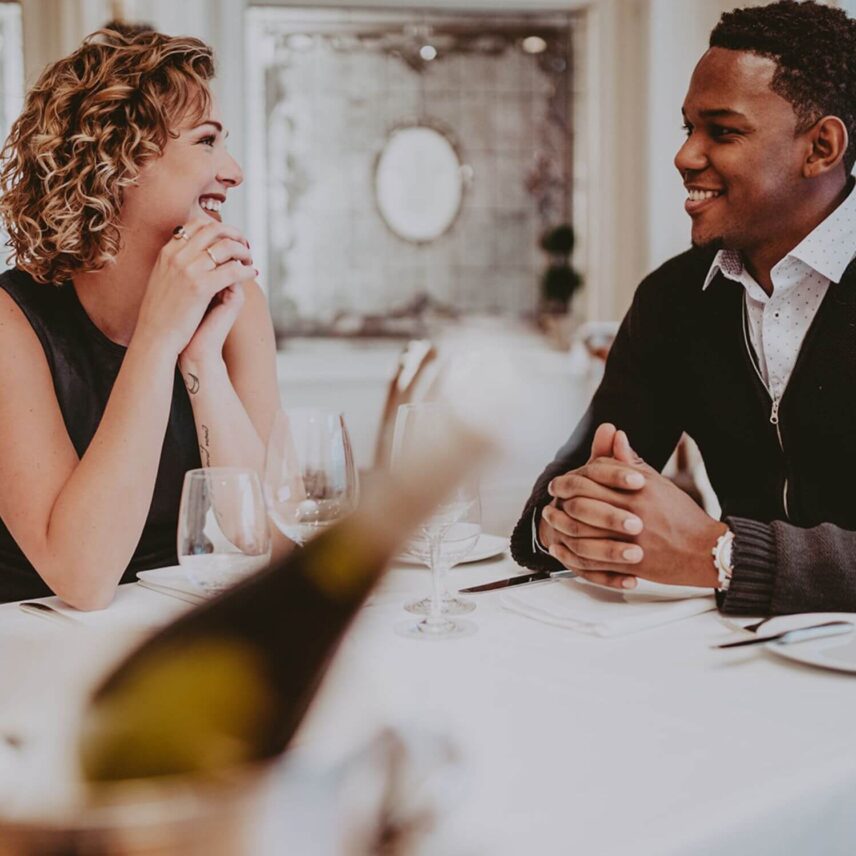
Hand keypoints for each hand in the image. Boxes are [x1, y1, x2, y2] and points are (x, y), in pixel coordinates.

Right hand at [134, 218, 255, 358]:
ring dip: (244, 251)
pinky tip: (253, 274)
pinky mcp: (200, 287)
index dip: (219, 228)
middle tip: (246, 246)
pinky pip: (232, 270)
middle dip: (235, 234)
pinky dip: (246, 269)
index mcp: (167, 252)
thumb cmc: (161, 314)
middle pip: (214, 229)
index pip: (197, 224)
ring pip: (226, 247)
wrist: (155, 337)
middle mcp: (177, 256)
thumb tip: (195, 252)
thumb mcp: (163, 279)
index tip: (230, 238)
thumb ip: (176, 262)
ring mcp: (188, 270)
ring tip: (250, 260)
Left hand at [545, 428, 725, 588]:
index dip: (575, 475)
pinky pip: (593, 560)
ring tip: (550, 520)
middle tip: (550, 497)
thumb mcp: (658, 482)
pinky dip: (573, 554)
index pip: (597, 474)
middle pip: (584, 500)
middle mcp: (633, 511)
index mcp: (639, 489)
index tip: (561, 479)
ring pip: (584, 531)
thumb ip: (631, 462)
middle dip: (562, 498)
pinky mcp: (630, 563)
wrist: (705, 550)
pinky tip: (562, 549)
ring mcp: (631, 538)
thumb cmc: (682, 515)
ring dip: (562, 525)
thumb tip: (615, 435)